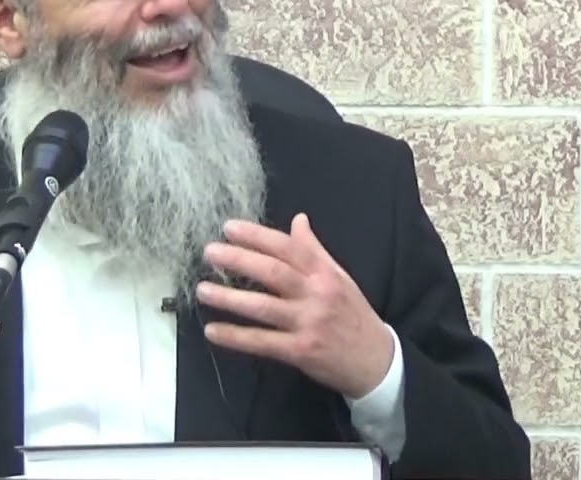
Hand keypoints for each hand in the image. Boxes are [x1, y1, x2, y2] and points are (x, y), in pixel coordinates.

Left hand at [196, 213, 393, 399]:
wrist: (377, 361)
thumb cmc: (354, 315)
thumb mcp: (340, 277)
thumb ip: (314, 250)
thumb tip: (298, 219)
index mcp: (325, 273)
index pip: (287, 248)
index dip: (256, 236)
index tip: (228, 228)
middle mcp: (317, 294)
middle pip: (273, 272)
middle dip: (238, 260)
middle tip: (209, 252)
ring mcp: (309, 323)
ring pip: (263, 306)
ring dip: (229, 297)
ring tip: (202, 290)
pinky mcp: (301, 351)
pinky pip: (262, 342)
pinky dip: (236, 336)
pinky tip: (212, 330)